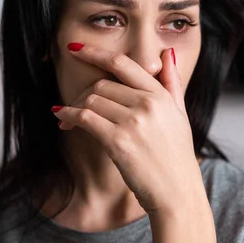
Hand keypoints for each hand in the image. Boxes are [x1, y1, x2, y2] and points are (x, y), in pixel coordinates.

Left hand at [52, 45, 205, 213]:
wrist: (178, 193)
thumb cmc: (177, 157)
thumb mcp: (180, 115)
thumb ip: (171, 83)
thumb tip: (166, 53)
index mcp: (161, 95)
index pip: (124, 64)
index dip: (95, 53)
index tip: (76, 49)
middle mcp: (148, 104)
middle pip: (102, 84)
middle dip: (83, 94)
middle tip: (74, 105)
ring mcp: (133, 122)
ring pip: (91, 100)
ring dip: (74, 107)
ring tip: (67, 116)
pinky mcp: (119, 141)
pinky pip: (85, 119)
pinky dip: (69, 117)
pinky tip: (63, 120)